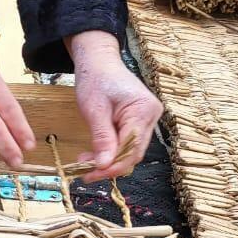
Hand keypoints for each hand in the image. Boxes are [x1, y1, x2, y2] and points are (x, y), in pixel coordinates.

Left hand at [67, 30, 162, 182]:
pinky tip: (94, 154)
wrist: (99, 62)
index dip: (112, 166)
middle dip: (109, 166)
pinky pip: (127, 143)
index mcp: (143, 110)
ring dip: (109, 160)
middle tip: (85, 173)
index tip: (91, 175)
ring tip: (85, 163)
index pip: (131, 149)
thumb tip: (104, 165)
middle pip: (134, 153)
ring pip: (130, 151)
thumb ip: (102, 138)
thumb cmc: (96, 79)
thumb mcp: (94, 110)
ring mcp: (147, 119)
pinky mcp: (139, 121)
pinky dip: (111, 151)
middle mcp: (151, 116)